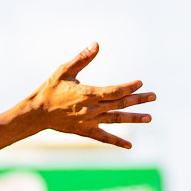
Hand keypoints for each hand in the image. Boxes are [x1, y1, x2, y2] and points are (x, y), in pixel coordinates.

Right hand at [27, 43, 155, 148]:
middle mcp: (91, 109)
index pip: (114, 91)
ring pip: (116, 119)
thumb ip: (82, 58)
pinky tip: (129, 145)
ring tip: (149, 117)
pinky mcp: (85, 130)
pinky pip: (104, 137)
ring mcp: (89, 121)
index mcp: (87, 94)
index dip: (129, 87)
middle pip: (120, 104)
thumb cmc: (50, 89)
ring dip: (133, 118)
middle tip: (154, 96)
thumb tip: (96, 44)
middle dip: (138, 100)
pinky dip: (117, 141)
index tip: (140, 83)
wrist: (37, 113)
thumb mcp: (64, 71)